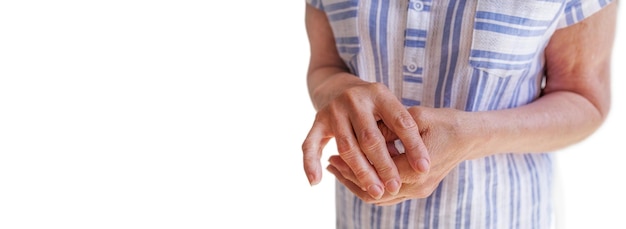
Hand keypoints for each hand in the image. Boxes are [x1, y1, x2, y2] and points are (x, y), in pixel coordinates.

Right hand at [302, 77, 429, 199]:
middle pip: (370, 138)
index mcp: (379, 93)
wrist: (337, 85)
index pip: (400, 121)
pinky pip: (310, 144)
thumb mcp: (389, 107)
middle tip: (395, 187)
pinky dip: (310, 163)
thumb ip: (399, 130)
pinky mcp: (318, 119)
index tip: (424, 169)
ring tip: (375, 192)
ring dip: (361, 172)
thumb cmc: (373, 105)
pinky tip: (315, 182)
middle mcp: (355, 99)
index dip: (413, 146)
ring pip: (347, 146)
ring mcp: (334, 109)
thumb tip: (415, 167)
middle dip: (384, 166)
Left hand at [327, 106, 475, 204]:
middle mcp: (417, 187)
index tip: (335, 152)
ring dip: (357, 184)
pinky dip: (370, 186)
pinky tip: (355, 173)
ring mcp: (418, 192)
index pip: (376, 173)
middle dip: (350, 177)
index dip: (353, 165)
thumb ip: (390, 127)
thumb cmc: (443, 122)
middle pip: (375, 190)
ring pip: (380, 198)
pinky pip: (388, 197)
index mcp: (416, 169)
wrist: (468, 137)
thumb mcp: (416, 118)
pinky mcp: (418, 191)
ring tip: (338, 169)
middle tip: (331, 162)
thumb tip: (365, 132)